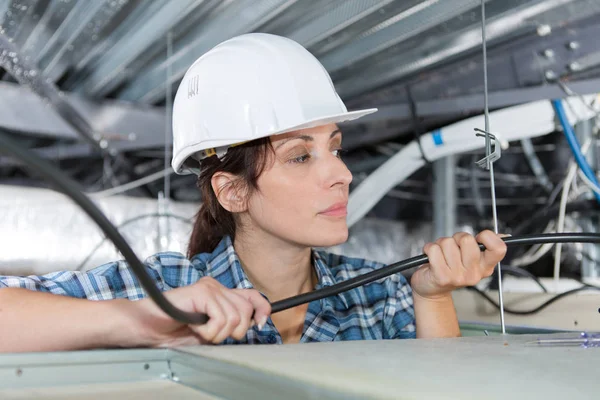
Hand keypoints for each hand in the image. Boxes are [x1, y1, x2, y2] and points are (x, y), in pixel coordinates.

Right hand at [122, 277, 270, 346]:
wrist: (146, 326)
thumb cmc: (173, 330)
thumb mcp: (209, 330)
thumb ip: (229, 324)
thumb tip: (255, 323)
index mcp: (220, 293)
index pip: (252, 296)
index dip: (262, 309)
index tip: (261, 324)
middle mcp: (216, 286)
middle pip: (246, 310)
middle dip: (234, 331)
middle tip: (212, 334)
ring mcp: (208, 287)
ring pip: (234, 317)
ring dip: (217, 333)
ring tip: (199, 330)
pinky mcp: (201, 292)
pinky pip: (220, 318)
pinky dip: (207, 331)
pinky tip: (193, 325)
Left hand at [410, 230, 506, 299]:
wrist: (432, 288)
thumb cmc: (450, 269)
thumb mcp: (471, 259)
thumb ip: (485, 246)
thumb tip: (503, 236)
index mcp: (485, 267)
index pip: (499, 248)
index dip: (487, 236)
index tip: (477, 238)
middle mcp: (474, 273)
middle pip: (467, 239)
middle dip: (456, 238)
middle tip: (452, 248)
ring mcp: (458, 277)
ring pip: (447, 242)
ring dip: (440, 244)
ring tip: (441, 255)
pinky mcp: (442, 277)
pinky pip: (433, 249)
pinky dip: (429, 249)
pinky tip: (431, 258)